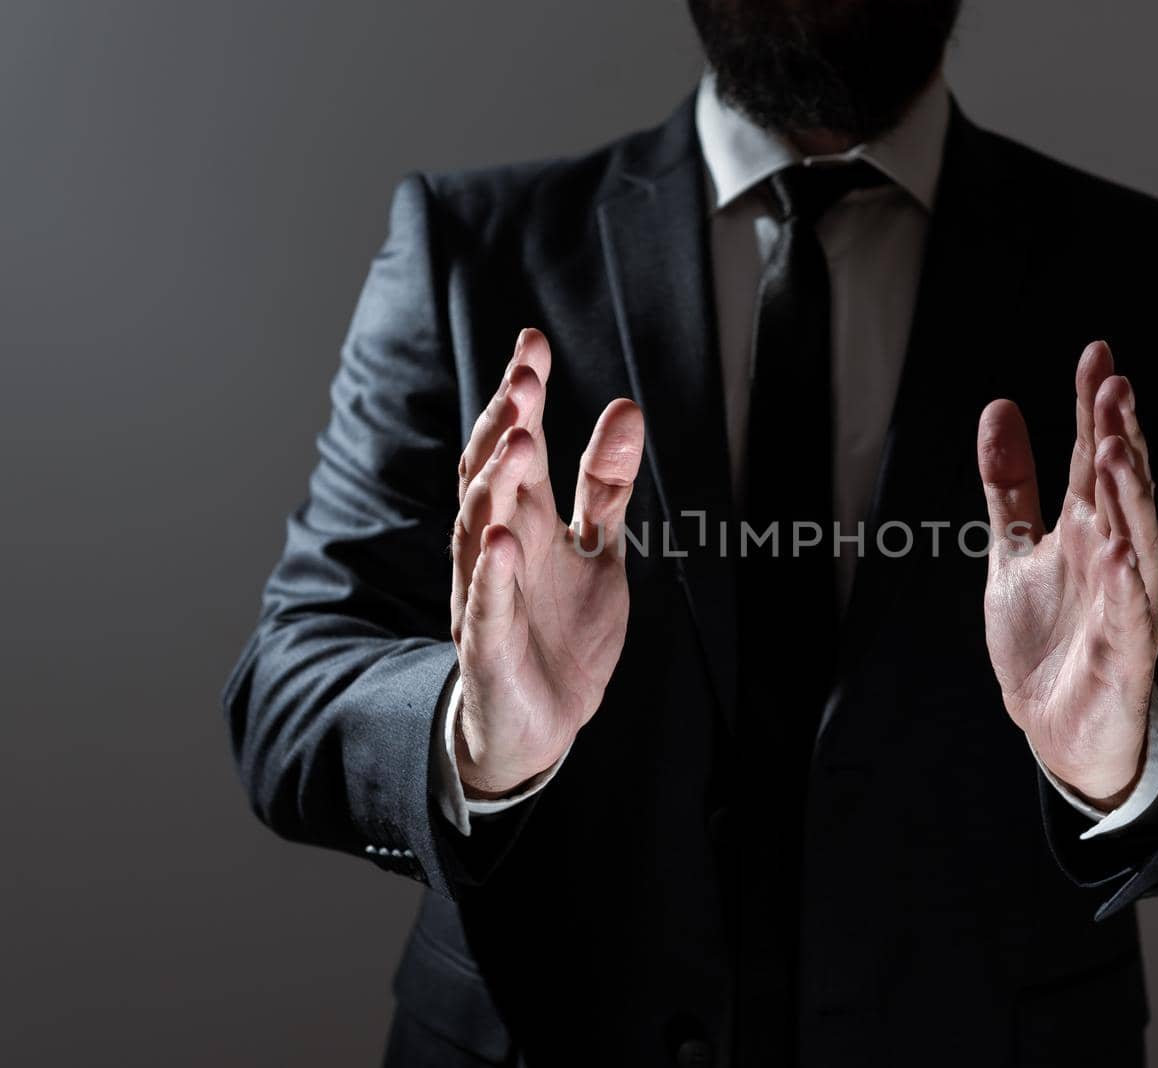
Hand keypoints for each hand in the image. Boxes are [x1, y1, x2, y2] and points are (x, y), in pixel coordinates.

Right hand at [450, 329, 644, 797]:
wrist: (542, 720)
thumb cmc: (562, 626)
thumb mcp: (598, 546)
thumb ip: (606, 483)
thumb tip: (627, 406)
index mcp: (521, 518)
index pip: (513, 444)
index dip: (521, 396)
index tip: (533, 343)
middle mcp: (494, 547)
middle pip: (489, 476)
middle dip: (505, 426)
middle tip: (525, 379)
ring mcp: (486, 595)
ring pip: (479, 533)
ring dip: (496, 486)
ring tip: (520, 442)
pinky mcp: (488, 647)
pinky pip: (486, 607)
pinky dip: (493, 576)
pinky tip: (502, 541)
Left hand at [977, 341, 1157, 808]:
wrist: (1056, 729)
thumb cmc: (1047, 638)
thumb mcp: (1014, 551)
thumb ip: (1009, 485)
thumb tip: (1000, 406)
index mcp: (1089, 531)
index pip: (1096, 458)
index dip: (1095, 407)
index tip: (1097, 352)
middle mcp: (1116, 560)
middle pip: (1124, 491)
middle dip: (1123, 437)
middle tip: (1114, 386)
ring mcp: (1126, 607)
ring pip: (1140, 544)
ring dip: (1133, 498)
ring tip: (1120, 450)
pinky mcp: (1124, 659)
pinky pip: (1131, 618)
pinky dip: (1127, 587)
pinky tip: (1119, 551)